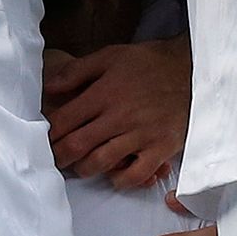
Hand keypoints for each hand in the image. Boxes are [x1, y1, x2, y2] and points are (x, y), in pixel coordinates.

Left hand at [44, 40, 189, 187]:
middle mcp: (120, 116)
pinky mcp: (161, 147)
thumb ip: (78, 71)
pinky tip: (115, 176)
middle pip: (77, 145)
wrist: (193, 70)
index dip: (48, 134)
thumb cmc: (149, 63)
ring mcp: (141, 134)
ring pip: (101, 162)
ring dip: (84, 169)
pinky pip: (136, 174)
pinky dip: (121, 180)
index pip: (64, 121)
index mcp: (104, 93)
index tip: (43, 140)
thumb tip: (50, 87)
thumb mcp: (111, 56)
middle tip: (55, 160)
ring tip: (81, 167)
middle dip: (59, 156)